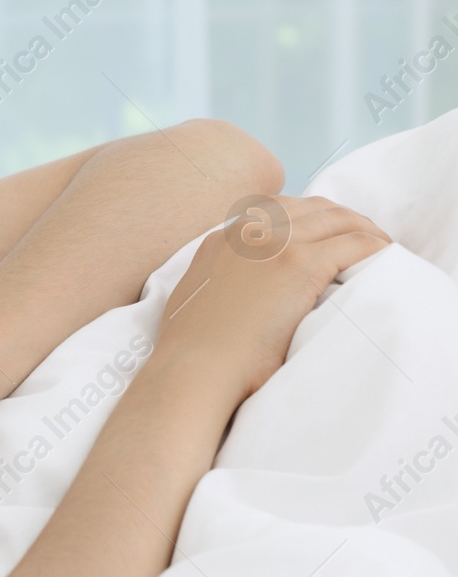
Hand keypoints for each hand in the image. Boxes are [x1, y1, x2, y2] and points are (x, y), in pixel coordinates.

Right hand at [158, 195, 391, 400]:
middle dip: (343, 220)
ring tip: (379, 251)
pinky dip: (376, 248)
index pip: (278, 211)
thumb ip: (219, 281)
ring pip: (338, 219)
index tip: (327, 238)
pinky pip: (356, 243)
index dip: (311, 221)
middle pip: (312, 207)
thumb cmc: (192, 353)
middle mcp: (247, 232)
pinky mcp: (299, 264)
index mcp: (221, 239)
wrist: (192, 369)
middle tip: (364, 242)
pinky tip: (385, 260)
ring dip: (364, 231)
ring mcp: (273, 244)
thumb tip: (242, 292)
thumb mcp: (197, 300)